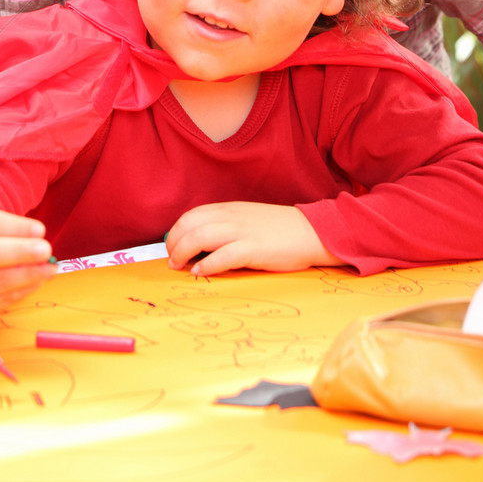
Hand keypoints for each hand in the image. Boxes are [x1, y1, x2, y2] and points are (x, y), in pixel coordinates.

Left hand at [165, 202, 334, 275]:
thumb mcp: (247, 219)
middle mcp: (231, 217)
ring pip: (199, 237)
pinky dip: (206, 265)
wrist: (310, 232)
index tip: (173, 247)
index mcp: (229, 209)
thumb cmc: (279, 229)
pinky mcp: (252, 249)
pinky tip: (200, 272)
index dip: (177, 232)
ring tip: (179, 267)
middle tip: (172, 260)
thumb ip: (226, 226)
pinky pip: (222, 256)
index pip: (192, 215)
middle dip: (174, 243)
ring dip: (183, 253)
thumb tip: (202, 245)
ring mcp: (241, 232)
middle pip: (190, 225)